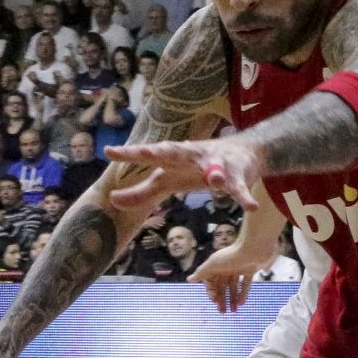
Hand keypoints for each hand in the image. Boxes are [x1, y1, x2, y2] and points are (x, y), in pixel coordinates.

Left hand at [107, 137, 264, 208]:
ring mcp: (217, 163)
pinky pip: (240, 186)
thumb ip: (141, 192)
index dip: (129, 153)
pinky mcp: (238, 174)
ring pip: (214, 167)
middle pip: (176, 152)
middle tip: (147, 151)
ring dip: (215, 174)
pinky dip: (244, 196)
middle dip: (162, 151)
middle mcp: (192, 155)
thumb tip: (112, 199)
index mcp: (172, 158)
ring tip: (214, 183)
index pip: (148, 154)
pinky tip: (249, 206)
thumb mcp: (168, 180)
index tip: (108, 151)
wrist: (242, 153)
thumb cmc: (196, 168)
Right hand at [189, 240, 263, 312]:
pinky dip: (243, 293)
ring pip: (233, 287)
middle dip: (222, 299)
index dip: (212, 292)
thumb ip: (202, 273)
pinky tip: (241, 303)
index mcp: (216, 266)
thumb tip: (189, 280)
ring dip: (232, 298)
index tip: (214, 301)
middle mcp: (226, 268)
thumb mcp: (213, 264)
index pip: (211, 282)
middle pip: (222, 286)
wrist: (254, 247)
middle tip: (222, 311)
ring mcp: (238, 269)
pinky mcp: (250, 270)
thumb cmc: (232, 255)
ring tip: (233, 311)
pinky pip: (245, 284)